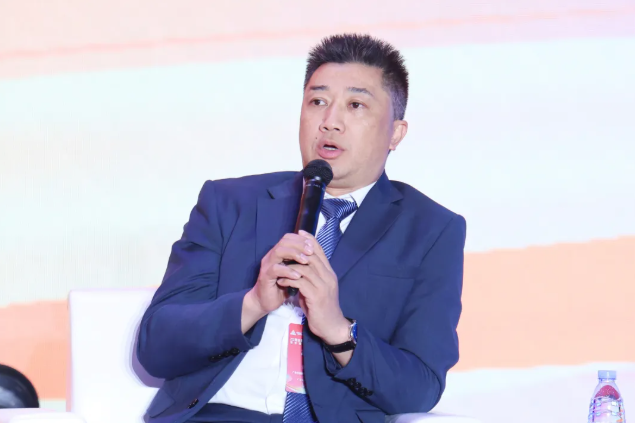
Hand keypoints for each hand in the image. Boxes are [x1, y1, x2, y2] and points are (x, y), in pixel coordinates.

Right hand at [246, 233, 313, 315]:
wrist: (267, 301)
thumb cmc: (283, 286)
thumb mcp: (294, 272)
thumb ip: (301, 261)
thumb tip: (315, 252)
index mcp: (279, 253)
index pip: (288, 237)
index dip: (301, 239)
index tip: (312, 245)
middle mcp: (272, 256)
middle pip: (284, 241)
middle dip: (299, 244)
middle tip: (311, 251)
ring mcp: (267, 265)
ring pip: (279, 252)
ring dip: (294, 254)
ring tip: (306, 261)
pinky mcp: (265, 276)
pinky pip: (275, 269)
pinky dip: (288, 271)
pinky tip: (298, 275)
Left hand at [276, 231, 350, 345]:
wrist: (331, 327)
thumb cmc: (321, 309)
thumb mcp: (317, 289)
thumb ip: (310, 278)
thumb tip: (298, 268)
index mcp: (329, 274)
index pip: (320, 252)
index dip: (310, 240)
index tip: (300, 232)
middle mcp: (328, 277)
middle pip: (312, 256)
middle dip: (297, 250)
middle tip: (283, 248)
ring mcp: (324, 286)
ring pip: (306, 268)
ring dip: (290, 267)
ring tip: (279, 268)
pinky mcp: (317, 296)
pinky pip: (301, 282)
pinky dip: (289, 280)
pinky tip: (281, 281)